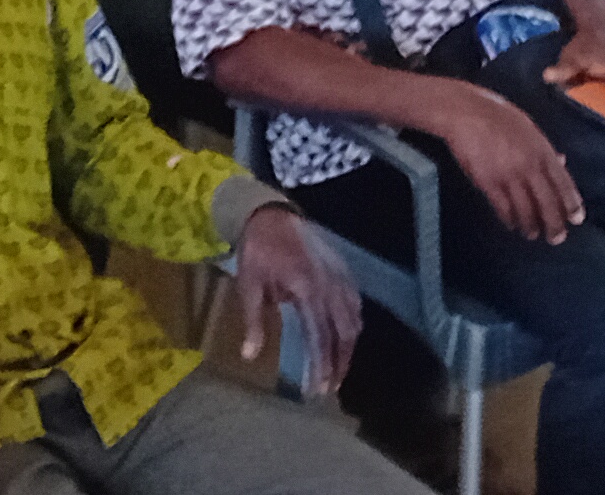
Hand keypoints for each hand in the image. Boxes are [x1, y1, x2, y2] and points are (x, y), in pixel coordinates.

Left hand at [228, 204, 362, 386]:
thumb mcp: (248, 285)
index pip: (319, 336)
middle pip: (343, 334)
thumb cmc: (257, 250)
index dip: (320, 365)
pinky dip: (354, 328)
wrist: (271, 214)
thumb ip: (253, 322)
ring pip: (354, 322)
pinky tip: (347, 341)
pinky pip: (355, 305)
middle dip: (338, 365)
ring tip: (338, 373)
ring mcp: (341, 277)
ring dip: (348, 350)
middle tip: (329, 390)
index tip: (316, 389)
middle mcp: (330, 286)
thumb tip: (249, 356)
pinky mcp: (343, 272)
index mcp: (307, 288)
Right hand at [433, 83, 580, 242]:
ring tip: (532, 234)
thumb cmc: (499, 116)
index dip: (571, 204)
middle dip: (554, 224)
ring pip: (525, 209)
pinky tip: (512, 225)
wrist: (466, 112)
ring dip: (531, 226)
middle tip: (557, 238)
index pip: (563, 183)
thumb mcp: (529, 128)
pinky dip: (509, 219)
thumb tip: (563, 161)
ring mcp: (508, 175)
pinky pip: (502, 207)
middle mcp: (529, 166)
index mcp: (542, 151)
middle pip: (547, 202)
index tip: (576, 220)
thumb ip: (546, 148)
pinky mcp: (488, 182)